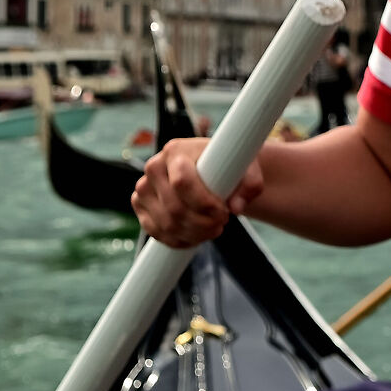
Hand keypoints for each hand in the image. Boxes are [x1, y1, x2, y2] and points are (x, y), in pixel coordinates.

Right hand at [131, 137, 258, 246]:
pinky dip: (178, 240)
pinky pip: (156, 232)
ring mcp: (144, 188)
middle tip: (222, 224)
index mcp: (177, 150)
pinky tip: (196, 237)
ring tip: (213, 230)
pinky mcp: (140, 206)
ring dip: (193, 234)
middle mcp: (154, 167)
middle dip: (202, 223)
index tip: (224, 213)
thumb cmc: (231, 168)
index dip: (204, 203)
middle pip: (174, 207)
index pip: (182, 182)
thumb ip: (250, 184)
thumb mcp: (248, 170)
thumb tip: (237, 207)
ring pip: (166, 223)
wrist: (214, 170)